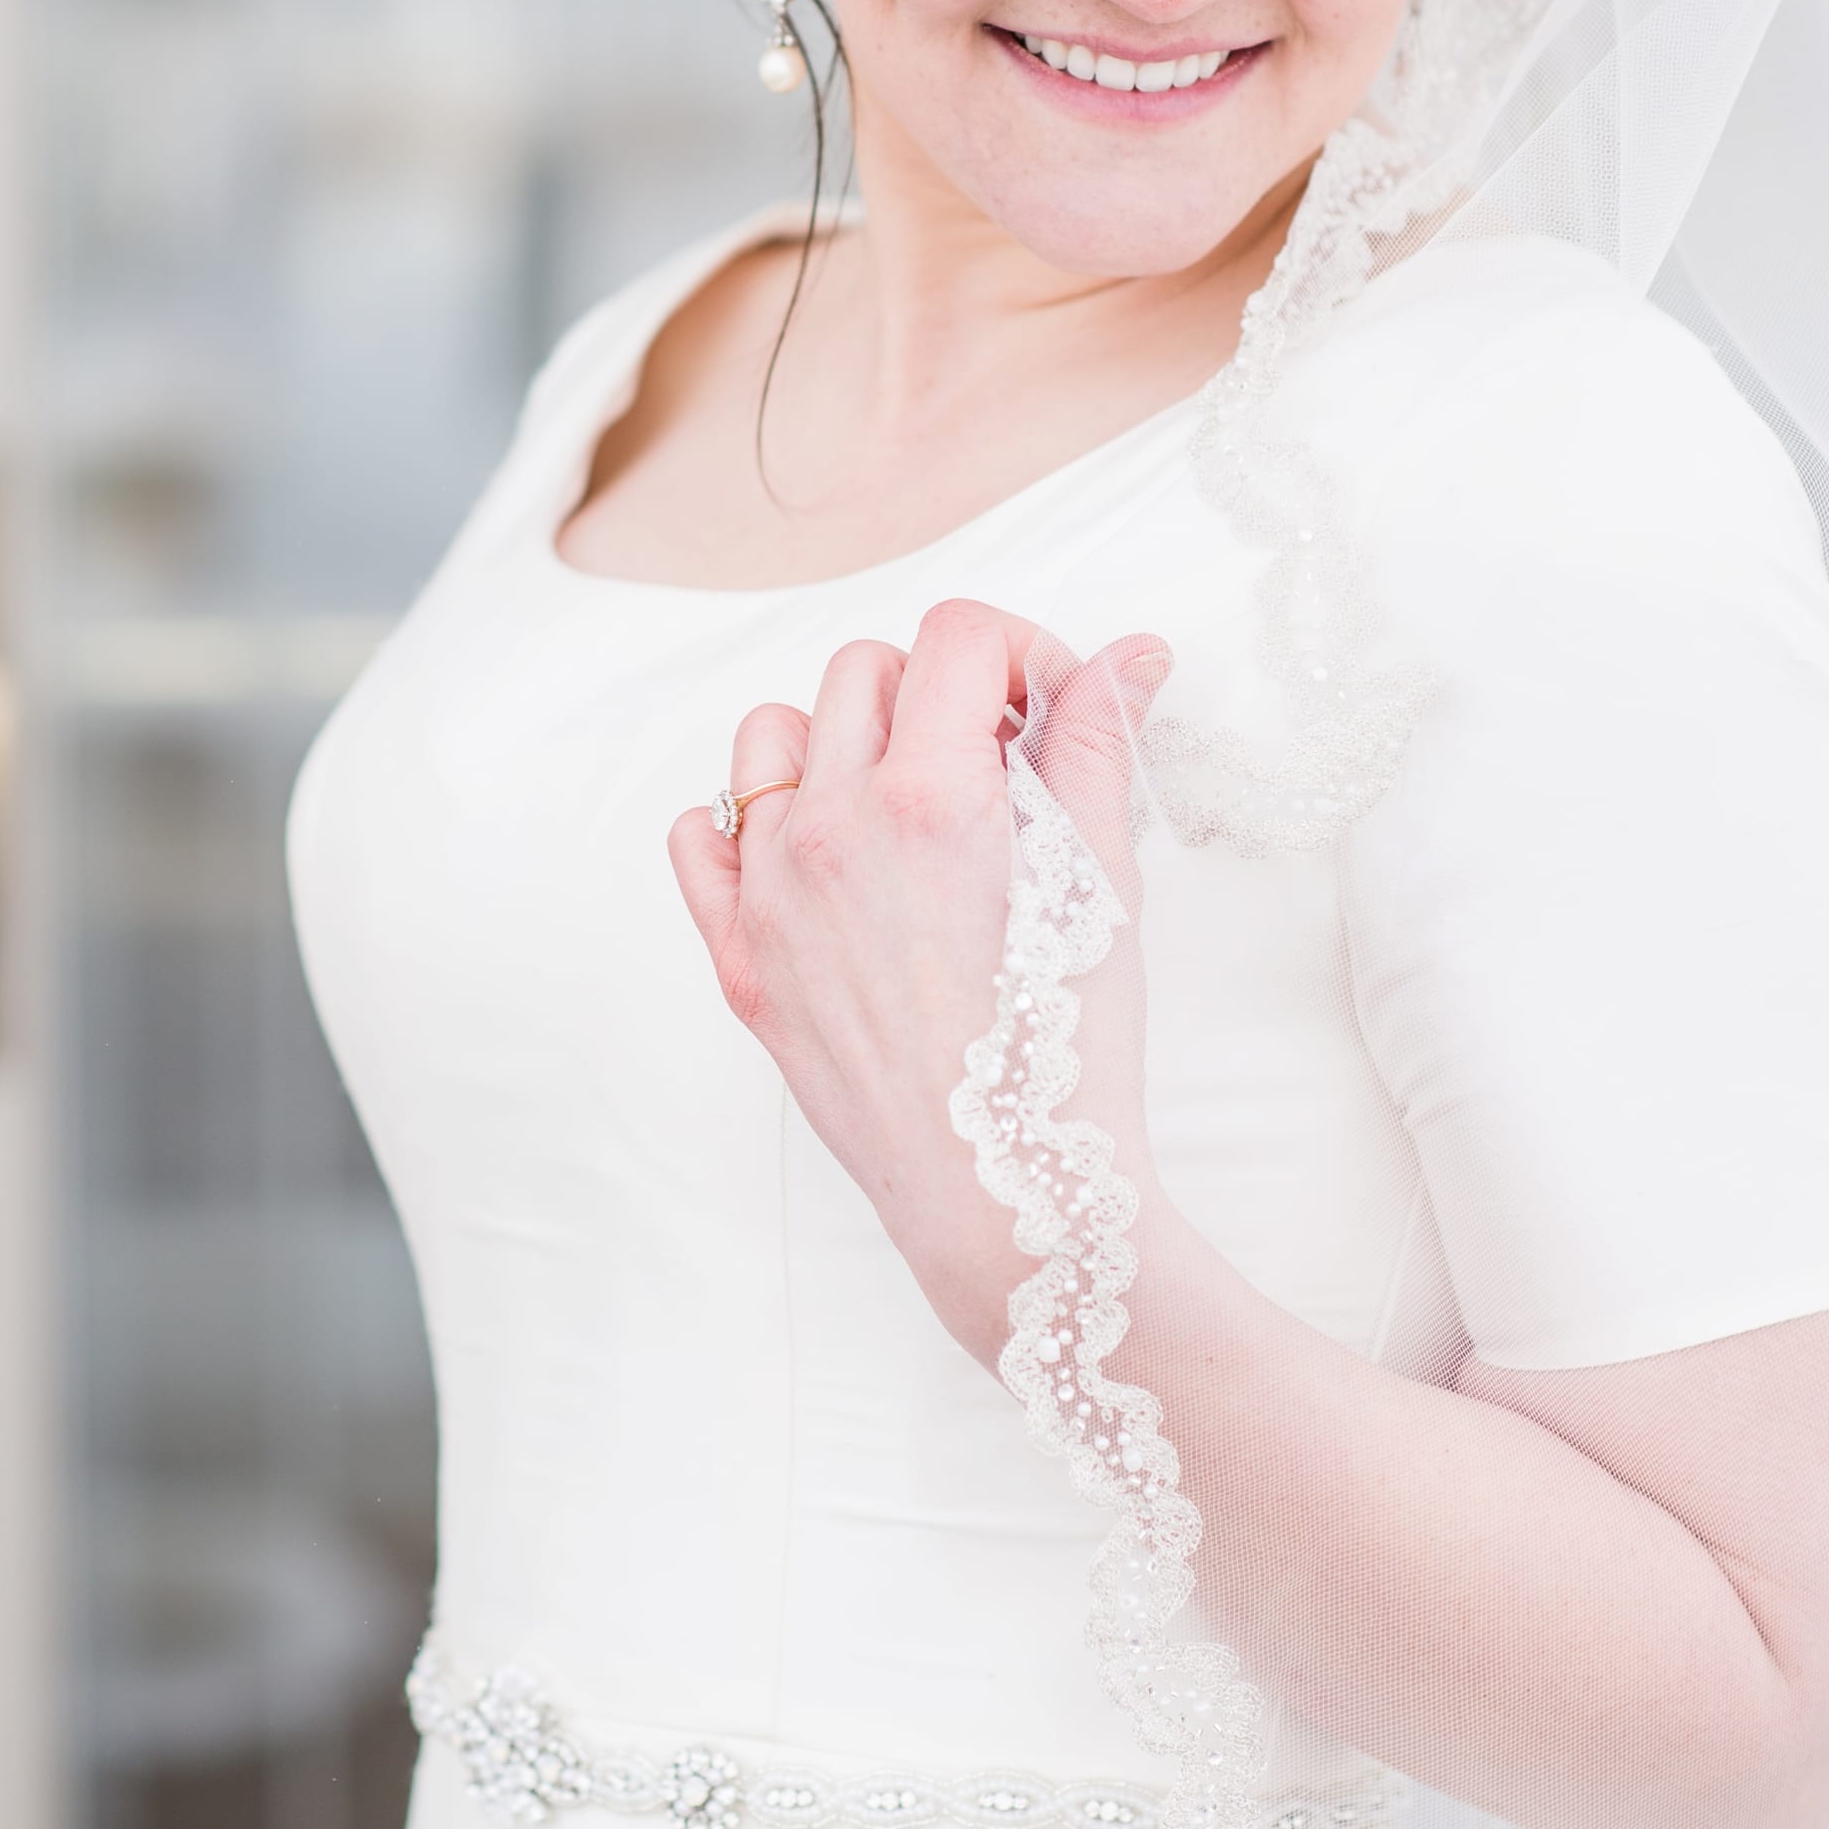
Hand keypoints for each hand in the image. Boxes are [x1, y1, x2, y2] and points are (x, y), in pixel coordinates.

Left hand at [669, 599, 1171, 1363]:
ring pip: (770, 733)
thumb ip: (1098, 745)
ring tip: (905, 804)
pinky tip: (817, 854)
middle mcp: (832, 828)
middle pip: (865, 670)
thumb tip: (1126, 652)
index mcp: (932, 797)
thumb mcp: (1103, 882)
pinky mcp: (739, 958)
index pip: (956, 635)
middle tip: (994, 768)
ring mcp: (772, 893)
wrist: (1004, 1193)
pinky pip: (701, 837)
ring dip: (838, 740)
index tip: (1049, 713)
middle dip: (936, 693)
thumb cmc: (1069, 1049)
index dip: (1020, 652)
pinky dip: (746, 823)